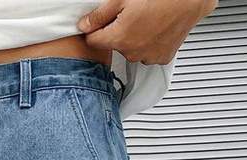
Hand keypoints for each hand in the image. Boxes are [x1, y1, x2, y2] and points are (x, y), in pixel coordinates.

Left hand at [78, 0, 216, 63]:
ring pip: (133, 50)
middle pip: (115, 46)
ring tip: (146, 20)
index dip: (94, 30)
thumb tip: (84, 26)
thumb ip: (99, 16)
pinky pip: (149, 53)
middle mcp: (133, 52)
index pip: (94, 42)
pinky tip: (156, 28)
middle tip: (130, 14)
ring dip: (135, 38)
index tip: (100, 23)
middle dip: (118, 32)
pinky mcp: (162, 57)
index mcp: (120, 38)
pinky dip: (150, 43)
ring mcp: (149, 57)